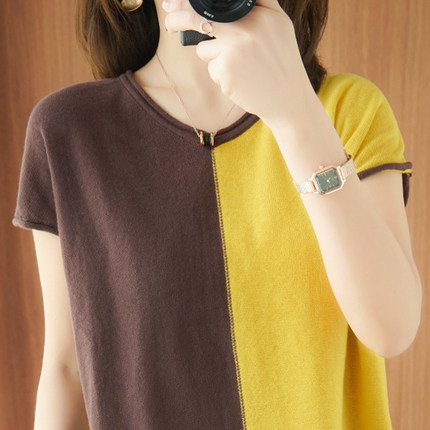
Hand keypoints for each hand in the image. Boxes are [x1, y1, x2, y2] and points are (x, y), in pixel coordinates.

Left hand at [163, 0, 316, 126]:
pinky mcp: (225, 68)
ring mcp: (234, 46)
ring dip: (213, 57)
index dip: (191, 0)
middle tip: (169, 21)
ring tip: (239, 68)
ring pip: (204, 48)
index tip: (173, 1)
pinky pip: (210, 67)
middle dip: (178, 18)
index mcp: (262, 11)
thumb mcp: (279, 25)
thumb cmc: (281, 64)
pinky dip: (220, 75)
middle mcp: (247, 25)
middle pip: (198, 16)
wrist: (287, 99)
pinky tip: (239, 80)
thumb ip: (259, 6)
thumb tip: (223, 2)